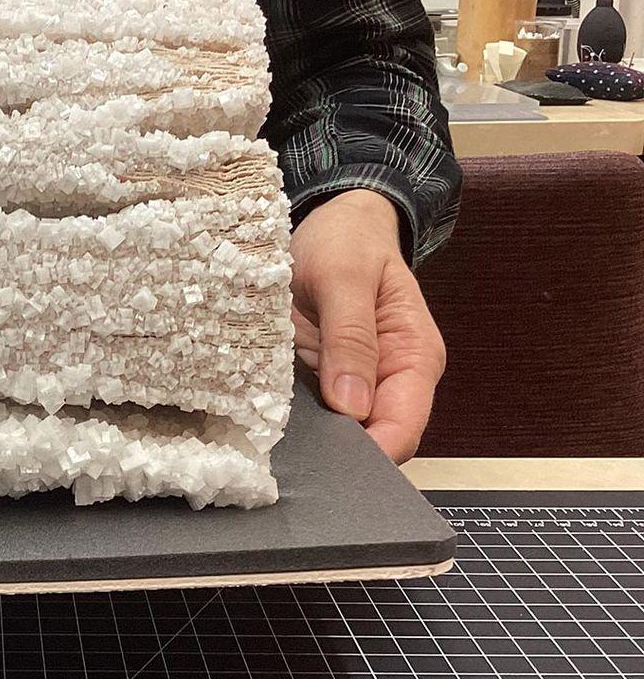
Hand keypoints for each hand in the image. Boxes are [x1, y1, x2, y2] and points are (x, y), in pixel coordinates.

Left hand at [290, 189, 445, 462]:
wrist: (334, 219)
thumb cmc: (346, 238)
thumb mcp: (344, 275)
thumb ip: (350, 337)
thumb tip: (351, 407)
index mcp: (414, 358)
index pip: (402, 429)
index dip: (368, 452)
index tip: (324, 459)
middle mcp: (392, 379)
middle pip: (373, 441)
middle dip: (336, 452)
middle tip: (285, 452)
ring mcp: (357, 381)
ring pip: (340, 432)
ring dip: (311, 438)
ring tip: (269, 438)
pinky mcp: (325, 377)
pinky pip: (313, 410)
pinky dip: (292, 417)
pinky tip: (265, 419)